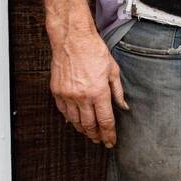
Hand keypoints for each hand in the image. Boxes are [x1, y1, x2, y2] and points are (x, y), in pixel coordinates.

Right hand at [50, 29, 129, 147]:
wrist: (72, 39)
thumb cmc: (94, 51)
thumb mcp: (113, 71)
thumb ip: (118, 91)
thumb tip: (123, 107)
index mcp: (99, 92)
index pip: (105, 121)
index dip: (109, 134)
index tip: (111, 142)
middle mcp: (82, 97)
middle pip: (90, 125)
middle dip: (96, 135)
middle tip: (100, 140)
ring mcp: (68, 95)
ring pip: (75, 121)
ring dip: (83, 130)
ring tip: (90, 133)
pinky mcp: (57, 91)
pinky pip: (63, 111)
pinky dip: (70, 119)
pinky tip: (75, 122)